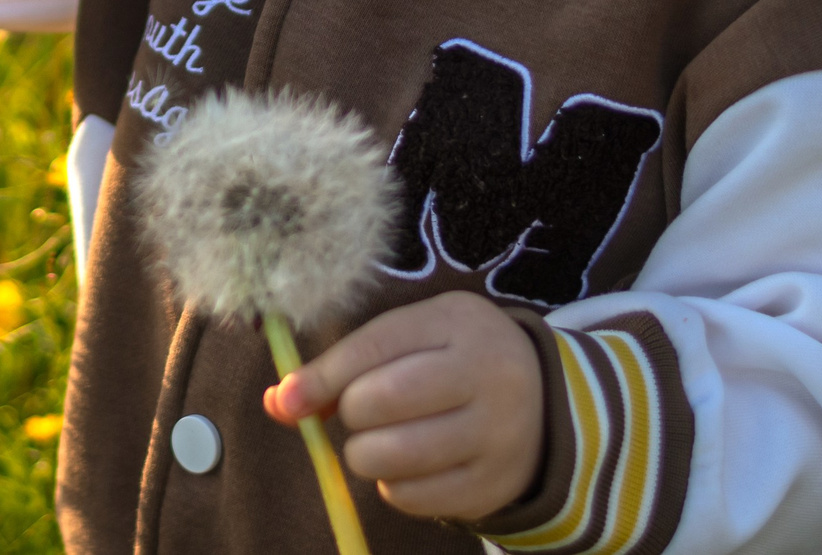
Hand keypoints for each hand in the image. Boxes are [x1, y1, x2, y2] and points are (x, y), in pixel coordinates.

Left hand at [263, 290, 544, 522]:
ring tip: (383, 439)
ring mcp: (496, 435)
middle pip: (381, 401)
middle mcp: (486, 376)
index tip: (287, 399)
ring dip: (365, 454)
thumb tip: (279, 403)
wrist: (542, 401)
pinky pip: (412, 498)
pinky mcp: (492, 486)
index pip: (374, 348)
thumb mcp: (411, 338)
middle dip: (350, 414)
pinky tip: (411, 465)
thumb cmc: (453, 360)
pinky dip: (394, 486)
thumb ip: (346, 364)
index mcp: (458, 324)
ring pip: (392, 457)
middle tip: (362, 413)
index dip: (322, 376)